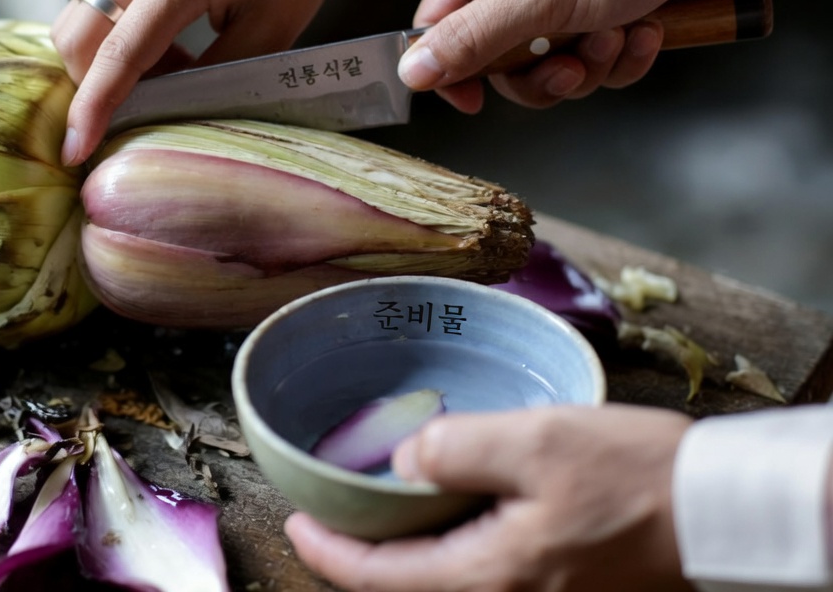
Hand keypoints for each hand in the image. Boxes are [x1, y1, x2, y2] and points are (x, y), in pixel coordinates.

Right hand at [51, 0, 423, 165]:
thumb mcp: (273, 27)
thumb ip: (221, 74)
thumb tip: (175, 112)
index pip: (118, 54)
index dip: (92, 109)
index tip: (76, 150)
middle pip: (76, 35)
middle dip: (91, 83)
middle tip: (143, 102)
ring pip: (79, 16)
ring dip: (106, 57)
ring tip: (167, 68)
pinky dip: (118, 33)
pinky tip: (166, 41)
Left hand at [285, 405, 694, 591]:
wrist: (725, 514)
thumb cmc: (640, 477)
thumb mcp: (538, 442)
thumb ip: (459, 449)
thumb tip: (404, 461)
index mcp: (490, 576)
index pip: (379, 578)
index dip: (326, 551)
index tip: (294, 520)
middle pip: (408, 585)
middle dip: (361, 553)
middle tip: (328, 510)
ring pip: (445, 579)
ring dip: (404, 550)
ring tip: (379, 503)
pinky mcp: (561, 585)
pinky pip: (483, 572)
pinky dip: (449, 543)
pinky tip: (448, 505)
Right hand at [397, 0, 737, 112]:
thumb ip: (470, 39)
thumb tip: (412, 71)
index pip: (439, 23)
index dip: (450, 67)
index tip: (471, 102)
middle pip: (499, 59)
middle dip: (541, 72)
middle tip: (568, 66)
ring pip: (551, 68)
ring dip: (588, 65)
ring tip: (615, 36)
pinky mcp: (607, 14)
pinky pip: (595, 63)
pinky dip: (621, 58)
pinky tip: (644, 32)